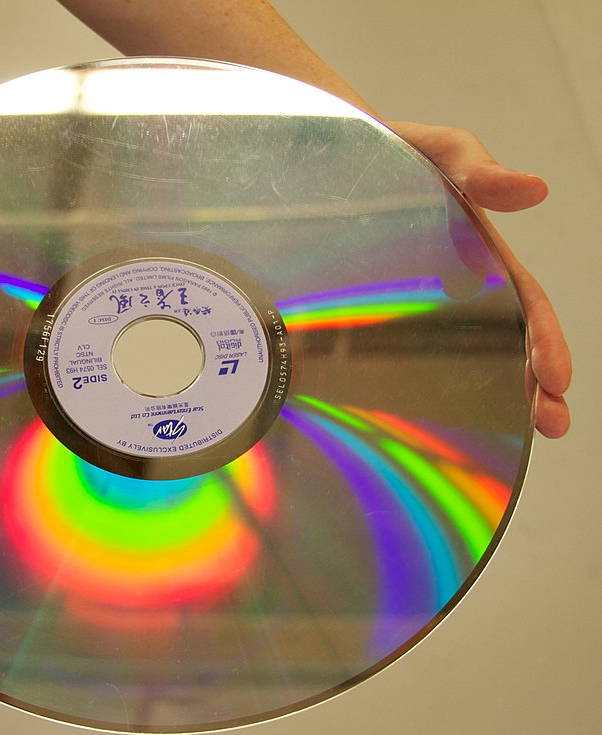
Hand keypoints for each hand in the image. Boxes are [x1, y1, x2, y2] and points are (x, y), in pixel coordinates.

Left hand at [389, 121, 571, 438]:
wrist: (329, 152)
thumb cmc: (390, 148)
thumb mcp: (436, 151)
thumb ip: (477, 168)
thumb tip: (534, 189)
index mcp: (478, 253)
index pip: (523, 303)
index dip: (544, 341)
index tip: (557, 382)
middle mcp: (455, 283)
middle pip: (504, 339)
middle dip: (534, 383)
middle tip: (552, 425)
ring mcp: (418, 300)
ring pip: (463, 352)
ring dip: (494, 392)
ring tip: (515, 434)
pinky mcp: (375, 307)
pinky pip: (403, 350)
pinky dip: (426, 384)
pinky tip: (427, 416)